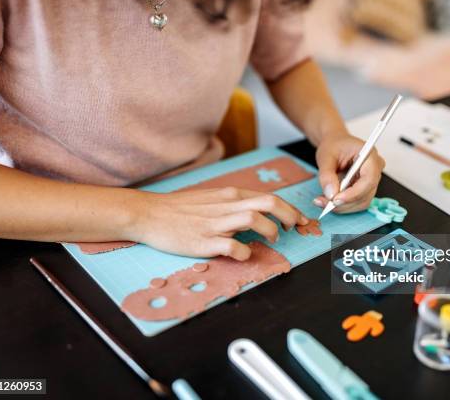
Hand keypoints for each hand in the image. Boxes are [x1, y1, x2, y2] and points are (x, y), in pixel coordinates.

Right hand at [126, 187, 308, 260]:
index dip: (290, 209)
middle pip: (269, 203)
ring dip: (270, 231)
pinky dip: (244, 252)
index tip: (300, 220)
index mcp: (230, 195)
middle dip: (289, 216)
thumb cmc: (180, 209)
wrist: (149, 214)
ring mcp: (215, 223)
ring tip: (273, 240)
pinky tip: (244, 254)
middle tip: (295, 228)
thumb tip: (258, 213)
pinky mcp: (204, 241)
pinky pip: (232, 246)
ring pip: (254, 219)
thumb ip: (235, 204)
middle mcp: (226, 205)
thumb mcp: (211, 199)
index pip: (269, 197)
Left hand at [314, 133, 384, 212]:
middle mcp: (375, 170)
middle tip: (323, 202)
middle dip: (343, 202)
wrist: (335, 144)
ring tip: (322, 201)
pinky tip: (328, 201)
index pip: (368, 180)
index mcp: (370, 156)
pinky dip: (341, 205)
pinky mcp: (365, 190)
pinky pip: (356, 203)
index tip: (336, 199)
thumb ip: (327, 175)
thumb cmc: (334, 145)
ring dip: (341, 206)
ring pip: (360, 202)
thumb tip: (331, 194)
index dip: (353, 193)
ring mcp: (372, 181)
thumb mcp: (326, 156)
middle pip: (365, 194)